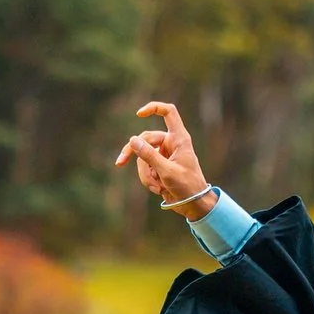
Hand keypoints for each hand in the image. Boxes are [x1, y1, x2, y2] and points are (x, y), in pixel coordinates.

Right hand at [114, 101, 213, 217]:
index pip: (168, 113)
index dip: (154, 108)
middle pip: (145, 139)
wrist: (193, 205)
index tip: (139, 114)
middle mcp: (171, 143)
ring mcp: (164, 155)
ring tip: (156, 187)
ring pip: (142, 157)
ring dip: (145, 174)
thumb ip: (149, 156)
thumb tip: (132, 140)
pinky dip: (148, 179)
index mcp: (179, 138)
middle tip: (120, 162)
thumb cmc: (187, 186)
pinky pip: (145, 168)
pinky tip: (158, 189)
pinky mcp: (159, 167)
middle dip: (134, 153)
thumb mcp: (166, 171)